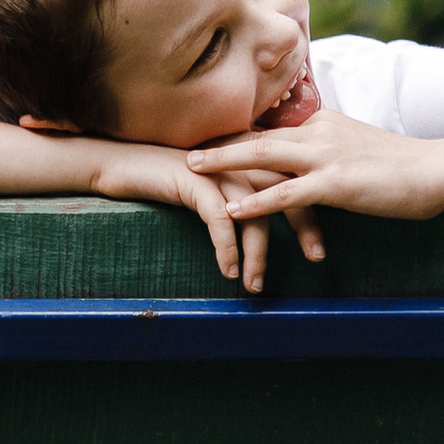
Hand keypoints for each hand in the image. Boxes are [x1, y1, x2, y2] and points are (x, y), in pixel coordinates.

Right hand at [82, 140, 325, 291]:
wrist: (120, 163)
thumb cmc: (165, 179)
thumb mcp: (211, 186)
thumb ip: (239, 193)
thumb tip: (263, 220)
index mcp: (248, 157)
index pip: (295, 179)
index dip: (314, 207)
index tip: (323, 238)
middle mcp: (239, 160)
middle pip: (286, 191)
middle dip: (304, 226)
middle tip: (316, 258)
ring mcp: (218, 170)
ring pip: (254, 214)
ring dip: (258, 254)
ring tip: (255, 286)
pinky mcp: (195, 182)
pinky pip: (220, 220)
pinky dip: (227, 248)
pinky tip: (229, 271)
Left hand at [189, 110, 438, 226]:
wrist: (435, 171)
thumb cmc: (400, 166)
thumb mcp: (356, 151)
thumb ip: (328, 153)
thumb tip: (306, 165)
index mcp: (321, 125)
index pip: (269, 128)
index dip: (234, 133)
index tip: (202, 135)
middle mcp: (317, 134)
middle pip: (257, 135)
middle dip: (217, 141)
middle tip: (183, 146)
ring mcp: (325, 157)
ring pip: (264, 157)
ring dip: (225, 163)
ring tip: (192, 169)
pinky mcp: (336, 183)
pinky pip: (287, 194)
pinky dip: (256, 201)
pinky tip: (231, 210)